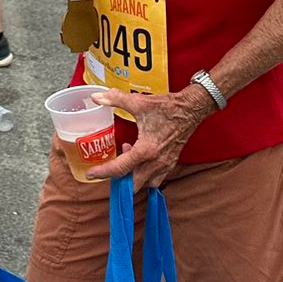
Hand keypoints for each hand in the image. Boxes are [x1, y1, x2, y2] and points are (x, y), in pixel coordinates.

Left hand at [83, 86, 213, 190]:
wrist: (191, 110)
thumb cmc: (166, 107)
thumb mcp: (139, 102)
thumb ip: (115, 99)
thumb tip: (96, 97)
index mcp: (146, 150)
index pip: (121, 168)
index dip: (104, 173)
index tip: (92, 174)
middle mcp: (156, 162)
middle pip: (133, 184)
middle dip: (119, 181)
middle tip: (107, 169)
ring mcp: (165, 165)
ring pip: (145, 184)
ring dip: (133, 177)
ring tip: (127, 158)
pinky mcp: (171, 164)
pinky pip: (156, 179)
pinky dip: (145, 175)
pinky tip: (140, 159)